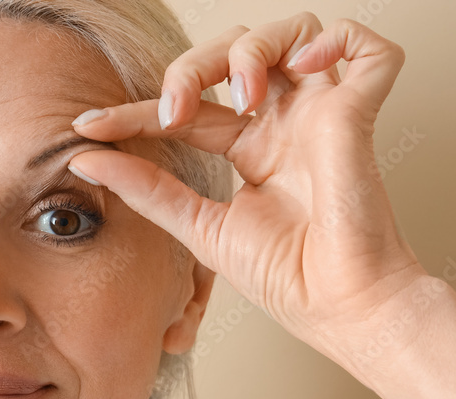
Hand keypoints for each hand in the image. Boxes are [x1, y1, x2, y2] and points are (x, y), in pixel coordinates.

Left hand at [68, 13, 426, 360]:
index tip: (87, 127)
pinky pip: (370, 49)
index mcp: (250, 149)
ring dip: (252, 50)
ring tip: (241, 98)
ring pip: (293, 34)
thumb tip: (85, 161)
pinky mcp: (359, 115)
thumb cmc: (282, 277)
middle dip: (193, 67)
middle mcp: (284, 125)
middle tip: (172, 112)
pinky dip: (337, 40)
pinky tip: (304, 67)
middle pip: (235, 54)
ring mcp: (321, 116)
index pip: (188, 110)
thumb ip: (146, 190)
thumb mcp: (197, 227)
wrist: (333, 307)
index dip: (137, 111)